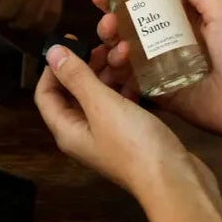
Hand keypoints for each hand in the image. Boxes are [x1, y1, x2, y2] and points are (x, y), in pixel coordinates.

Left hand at [35, 43, 216, 196]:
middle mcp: (82, 133)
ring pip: (98, 97)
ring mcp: (106, 134)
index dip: (53, 67)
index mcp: (67, 129)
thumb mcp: (102, 105)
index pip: (46, 94)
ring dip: (107, 75)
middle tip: (102, 46)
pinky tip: (137, 76)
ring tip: (124, 54)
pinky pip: (118, 105)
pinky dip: (124, 89)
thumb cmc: (133, 142)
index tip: (69, 41)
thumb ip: (77, 78)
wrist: (174, 180)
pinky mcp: (128, 134)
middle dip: (85, 67)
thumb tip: (52, 53)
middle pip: (73, 93)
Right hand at [91, 0, 221, 141]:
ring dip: (109, 32)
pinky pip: (126, 72)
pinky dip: (114, 64)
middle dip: (109, 0)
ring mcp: (157, 57)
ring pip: (122, 39)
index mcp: (182, 9)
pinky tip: (115, 59)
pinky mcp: (152, 83)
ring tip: (108, 32)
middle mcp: (166, 30)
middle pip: (129, 10)